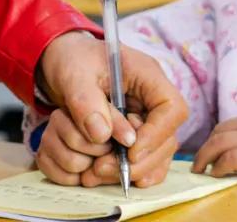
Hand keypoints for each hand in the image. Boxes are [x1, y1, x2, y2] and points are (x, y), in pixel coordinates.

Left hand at [37, 32, 186, 186]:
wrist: (65, 61)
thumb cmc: (73, 61)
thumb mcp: (73, 75)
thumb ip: (86, 102)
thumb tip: (103, 136)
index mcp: (147, 75)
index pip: (171, 108)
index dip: (156, 134)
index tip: (130, 151)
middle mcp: (152, 98)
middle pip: (168, 137)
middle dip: (141, 160)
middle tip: (104, 168)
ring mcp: (147, 117)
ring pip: (159, 153)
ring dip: (133, 170)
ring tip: (98, 172)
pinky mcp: (136, 133)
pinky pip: (146, 158)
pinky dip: (131, 171)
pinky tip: (109, 176)